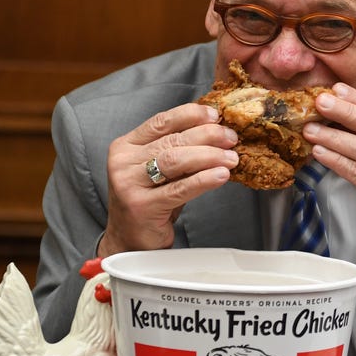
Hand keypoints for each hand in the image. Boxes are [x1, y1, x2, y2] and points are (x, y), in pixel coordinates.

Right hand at [99, 103, 239, 255]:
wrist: (131, 240)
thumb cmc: (151, 201)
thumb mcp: (160, 170)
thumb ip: (179, 150)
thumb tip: (217, 133)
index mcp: (126, 146)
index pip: (161, 122)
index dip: (190, 115)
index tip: (215, 115)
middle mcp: (123, 162)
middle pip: (172, 140)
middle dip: (207, 136)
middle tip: (231, 139)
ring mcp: (129, 184)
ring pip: (175, 160)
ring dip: (209, 156)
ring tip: (231, 158)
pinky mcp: (141, 206)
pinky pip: (179, 188)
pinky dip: (204, 180)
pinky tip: (221, 175)